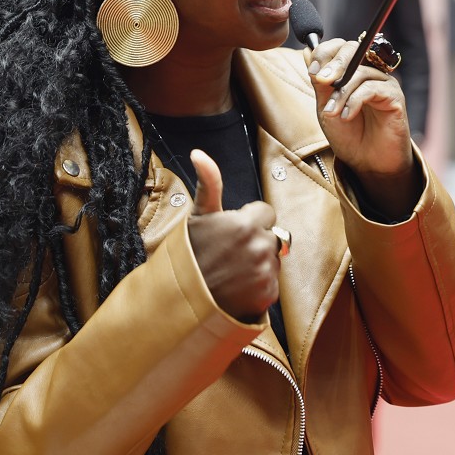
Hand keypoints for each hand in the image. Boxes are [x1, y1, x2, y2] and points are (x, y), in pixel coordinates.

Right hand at [186, 149, 280, 322]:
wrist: (182, 301)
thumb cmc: (189, 255)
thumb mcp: (198, 217)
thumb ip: (209, 184)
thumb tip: (199, 153)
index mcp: (246, 224)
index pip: (266, 212)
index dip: (249, 220)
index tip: (230, 232)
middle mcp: (261, 247)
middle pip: (272, 236)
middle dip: (256, 241)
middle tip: (230, 253)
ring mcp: (266, 272)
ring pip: (273, 259)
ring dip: (259, 263)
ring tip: (233, 271)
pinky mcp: (268, 295)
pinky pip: (272, 282)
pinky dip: (259, 285)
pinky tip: (238, 286)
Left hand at [307, 39, 417, 211]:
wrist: (368, 161)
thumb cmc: (349, 134)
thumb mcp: (326, 108)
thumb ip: (321, 85)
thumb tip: (313, 61)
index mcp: (351, 71)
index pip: (339, 47)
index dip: (324, 53)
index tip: (313, 72)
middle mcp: (368, 71)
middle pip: (352, 50)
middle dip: (334, 64)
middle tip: (322, 81)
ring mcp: (382, 82)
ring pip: (360, 71)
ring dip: (341, 93)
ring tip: (332, 113)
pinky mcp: (394, 96)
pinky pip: (372, 88)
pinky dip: (355, 101)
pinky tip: (347, 116)